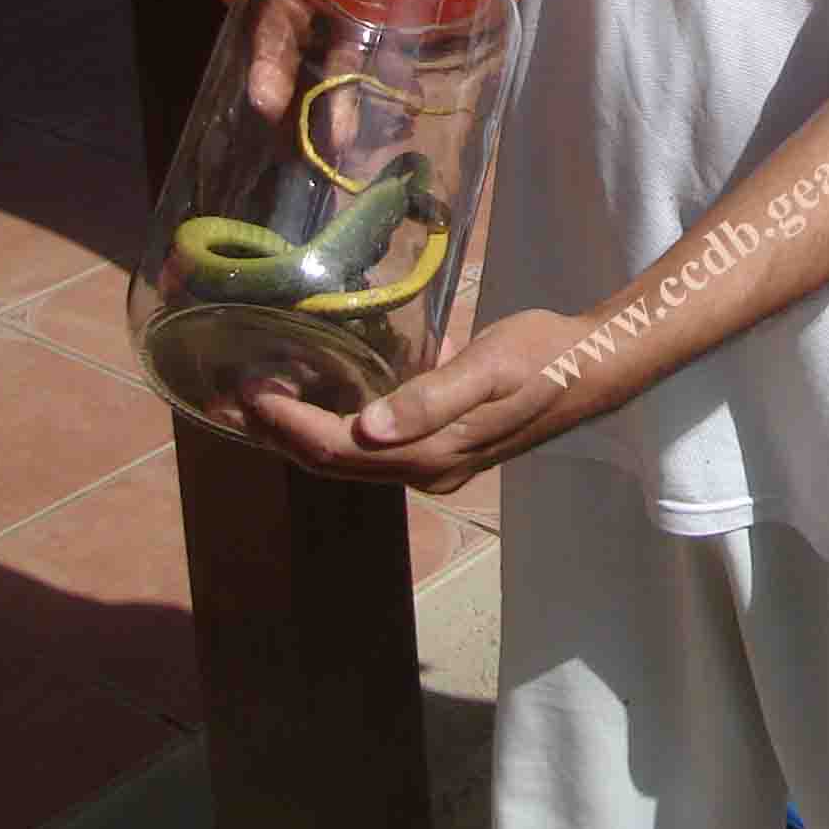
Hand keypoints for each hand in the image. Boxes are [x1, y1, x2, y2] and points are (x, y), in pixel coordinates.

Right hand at [214, 0, 510, 121]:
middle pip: (287, 12)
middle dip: (271, 57)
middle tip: (266, 100)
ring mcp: (356, 11)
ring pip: (322, 55)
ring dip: (322, 96)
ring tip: (336, 137)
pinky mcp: (387, 40)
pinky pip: (364, 74)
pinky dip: (362, 102)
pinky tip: (370, 131)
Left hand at [240, 307, 588, 493]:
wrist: (595, 368)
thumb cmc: (543, 357)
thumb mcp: (490, 367)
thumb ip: (430, 398)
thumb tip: (367, 428)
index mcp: (431, 454)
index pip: (338, 449)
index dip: (288, 426)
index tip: (249, 392)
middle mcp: (427, 471)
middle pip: (334, 464)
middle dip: (280, 437)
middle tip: (233, 399)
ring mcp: (436, 465)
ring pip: (350, 462)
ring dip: (302, 436)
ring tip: (263, 402)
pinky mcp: (444, 450)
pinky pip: (373, 452)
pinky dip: (336, 431)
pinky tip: (324, 402)